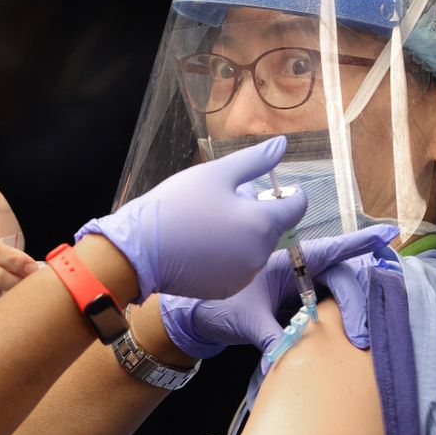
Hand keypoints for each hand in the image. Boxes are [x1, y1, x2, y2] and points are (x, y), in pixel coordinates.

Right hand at [76, 136, 305, 300]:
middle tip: (221, 204)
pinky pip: (238, 268)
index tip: (265, 188)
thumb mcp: (215, 174)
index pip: (296, 206)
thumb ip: (254, 161)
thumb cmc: (177, 207)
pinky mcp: (227, 289)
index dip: (286, 194)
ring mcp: (244, 276)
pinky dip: (227, 256)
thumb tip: (282, 145)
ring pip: (254, 248)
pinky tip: (201, 247)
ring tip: (208, 225)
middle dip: (256, 214)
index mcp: (262, 222)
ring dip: (242, 236)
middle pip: (272, 228)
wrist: (139, 251)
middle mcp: (260, 254)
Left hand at [160, 226, 398, 359]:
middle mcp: (296, 275)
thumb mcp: (245, 321)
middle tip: (362, 336)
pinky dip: (338, 325)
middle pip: (342, 280)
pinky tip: (350, 339)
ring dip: (352, 315)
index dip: (360, 243)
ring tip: (360, 340)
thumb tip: (288, 356)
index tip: (388, 233)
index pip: (330, 250)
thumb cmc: (214, 309)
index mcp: (285, 263)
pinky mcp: (296, 312)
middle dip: (357, 305)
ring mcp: (298, 293)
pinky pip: (326, 314)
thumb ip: (271, 336)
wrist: (193, 322)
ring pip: (337, 297)